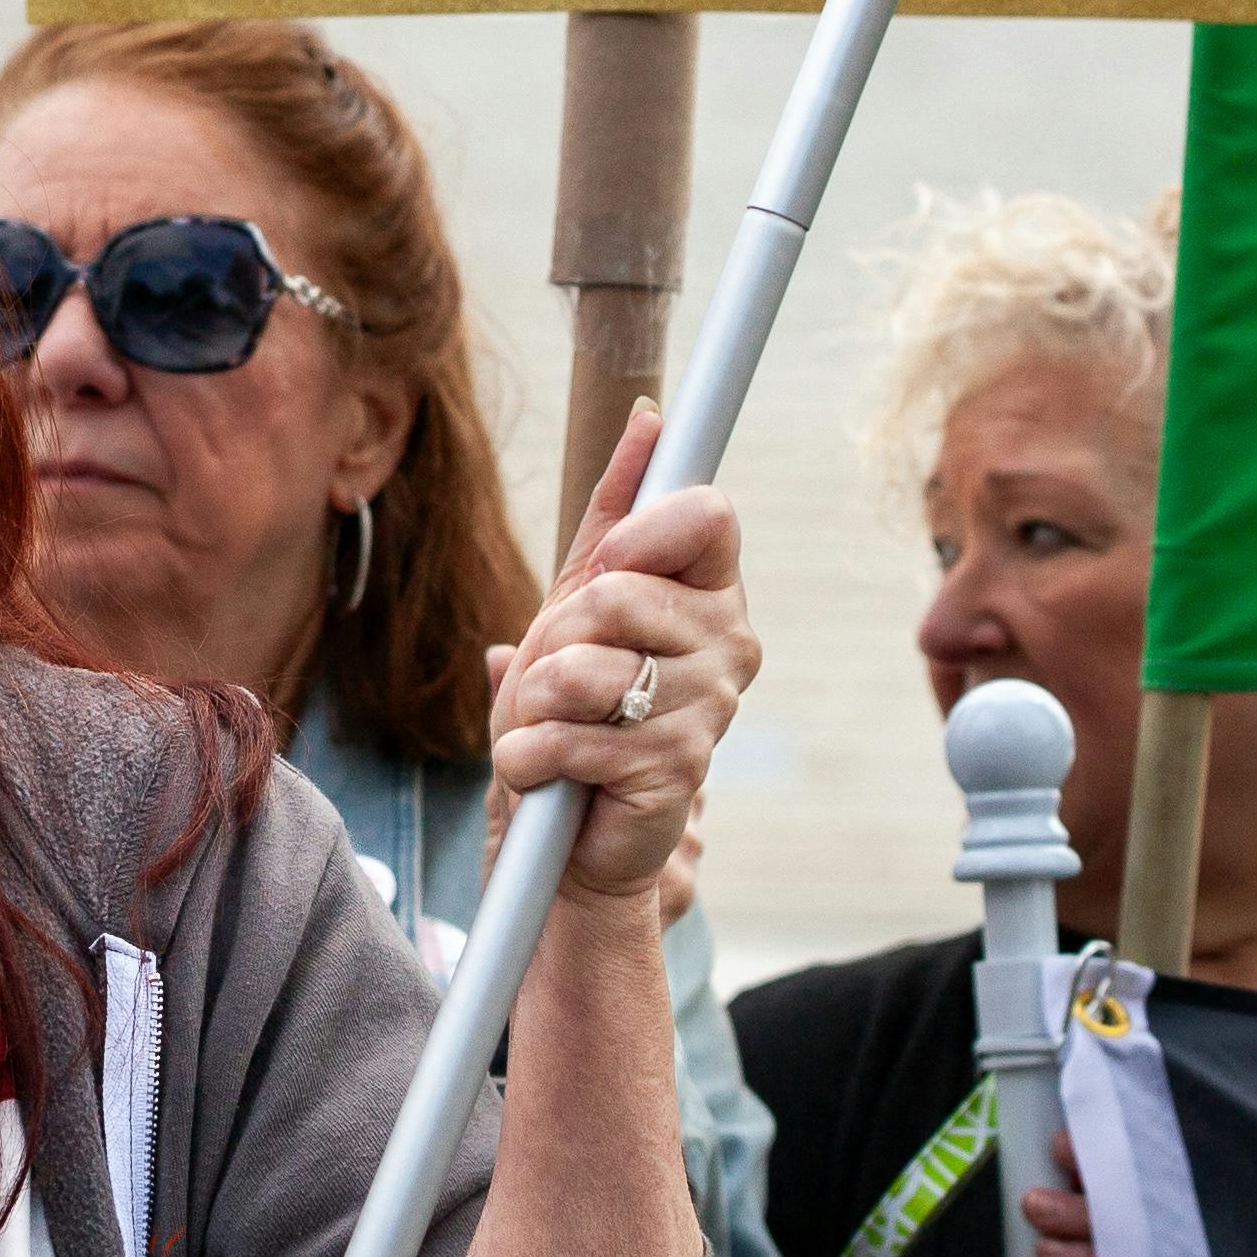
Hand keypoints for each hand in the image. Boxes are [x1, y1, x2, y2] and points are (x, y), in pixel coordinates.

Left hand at [482, 400, 752, 905]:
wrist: (564, 838)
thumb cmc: (572, 712)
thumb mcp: (579, 602)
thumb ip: (615, 514)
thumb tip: (650, 417)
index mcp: (712, 596)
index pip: (705, 514)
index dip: (637, 535)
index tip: (609, 565)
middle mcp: (729, 647)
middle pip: (616, 593)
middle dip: (556, 638)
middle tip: (562, 681)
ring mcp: (709, 712)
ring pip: (582, 668)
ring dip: (534, 704)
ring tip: (552, 728)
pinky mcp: (675, 774)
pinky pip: (568, 737)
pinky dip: (528, 758)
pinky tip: (547, 775)